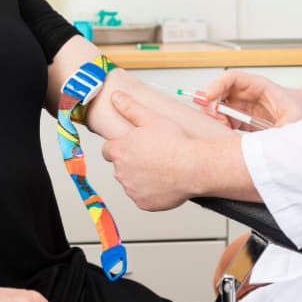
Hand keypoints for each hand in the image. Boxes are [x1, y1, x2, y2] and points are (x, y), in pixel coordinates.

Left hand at [102, 92, 193, 210]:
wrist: (193, 167)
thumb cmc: (175, 144)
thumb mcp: (151, 118)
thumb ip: (130, 108)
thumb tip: (116, 97)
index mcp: (120, 150)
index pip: (108, 150)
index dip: (120, 147)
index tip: (133, 147)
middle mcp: (121, 171)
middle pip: (120, 167)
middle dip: (131, 162)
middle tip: (152, 156)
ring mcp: (131, 189)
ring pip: (131, 182)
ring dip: (140, 178)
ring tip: (160, 169)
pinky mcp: (143, 203)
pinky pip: (142, 197)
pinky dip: (150, 192)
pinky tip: (163, 182)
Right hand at [200, 70, 301, 128]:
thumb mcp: (294, 121)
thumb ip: (280, 130)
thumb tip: (266, 143)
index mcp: (258, 86)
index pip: (231, 78)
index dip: (216, 85)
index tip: (207, 97)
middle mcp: (247, 94)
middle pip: (219, 93)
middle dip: (211, 105)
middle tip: (214, 119)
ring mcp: (243, 106)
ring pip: (219, 108)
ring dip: (216, 119)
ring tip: (225, 130)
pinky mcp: (243, 120)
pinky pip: (225, 121)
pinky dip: (221, 129)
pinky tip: (229, 136)